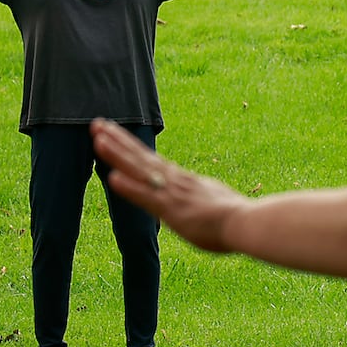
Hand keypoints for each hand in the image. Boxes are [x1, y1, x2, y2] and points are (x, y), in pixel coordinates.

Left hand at [90, 119, 248, 253]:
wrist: (249, 223)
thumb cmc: (239, 220)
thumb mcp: (218, 204)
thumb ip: (207, 202)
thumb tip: (209, 202)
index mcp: (186, 182)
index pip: (154, 162)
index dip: (133, 148)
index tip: (116, 135)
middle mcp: (177, 182)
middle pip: (142, 157)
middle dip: (118, 140)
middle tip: (98, 123)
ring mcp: (173, 194)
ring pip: (140, 170)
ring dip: (118, 154)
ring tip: (97, 138)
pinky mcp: (173, 210)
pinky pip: (147, 197)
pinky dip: (130, 188)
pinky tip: (112, 178)